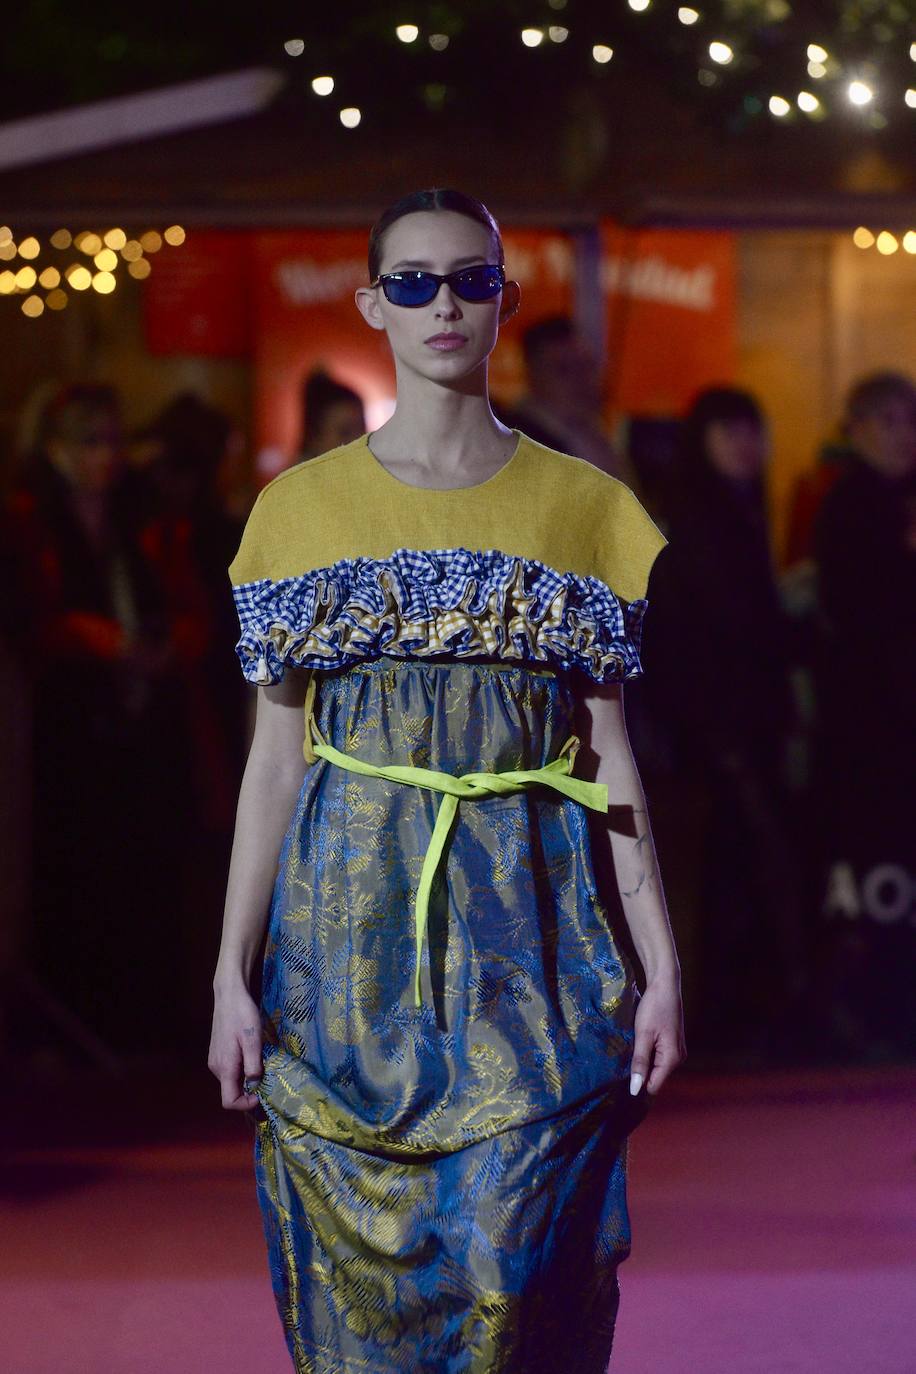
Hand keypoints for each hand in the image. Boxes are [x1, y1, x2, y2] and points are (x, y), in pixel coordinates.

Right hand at [208, 984, 267, 1110]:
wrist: (229, 995)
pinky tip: (252, 1055)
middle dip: (249, 1090)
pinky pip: (230, 1070)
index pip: (229, 1101)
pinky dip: (241, 1069)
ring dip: (246, 1078)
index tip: (261, 1094)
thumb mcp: (253, 1040)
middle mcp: (216, 1068)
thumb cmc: (242, 1015)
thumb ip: (253, 1065)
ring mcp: (215, 1060)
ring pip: (231, 1080)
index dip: (245, 1104)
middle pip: (231, 1091)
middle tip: (267, 1077)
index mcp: (225, 1067)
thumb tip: (255, 1085)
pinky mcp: (217, 1053)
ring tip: (261, 1063)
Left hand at [630, 971, 686, 1096]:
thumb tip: (635, 1090)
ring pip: (656, 1067)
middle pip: (655, 1077)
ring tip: (629, 1051)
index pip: (653, 1086)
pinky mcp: (673, 1043)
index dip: (637, 1085)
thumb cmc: (654, 1007)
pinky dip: (647, 1054)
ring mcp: (677, 1051)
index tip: (619, 1081)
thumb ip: (640, 1062)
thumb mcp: (643, 1034)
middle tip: (621, 1063)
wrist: (665, 984)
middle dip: (639, 1073)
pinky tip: (638, 1044)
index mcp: (672, 1059)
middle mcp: (678, 1058)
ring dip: (642, 1062)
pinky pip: (658, 1057)